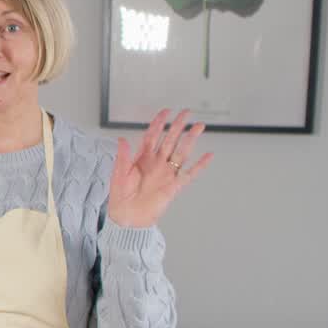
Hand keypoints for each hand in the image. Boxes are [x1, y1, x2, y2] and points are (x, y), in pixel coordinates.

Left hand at [108, 108, 212, 227]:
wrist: (127, 217)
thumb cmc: (121, 196)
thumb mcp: (118, 174)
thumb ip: (123, 156)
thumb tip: (122, 139)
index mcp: (142, 158)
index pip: (152, 136)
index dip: (159, 123)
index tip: (166, 111)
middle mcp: (156, 163)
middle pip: (169, 140)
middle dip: (178, 126)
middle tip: (187, 113)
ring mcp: (166, 173)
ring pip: (181, 152)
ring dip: (190, 139)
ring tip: (199, 126)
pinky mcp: (174, 186)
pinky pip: (189, 174)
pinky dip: (199, 165)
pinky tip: (208, 156)